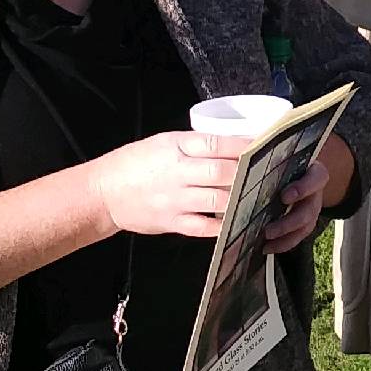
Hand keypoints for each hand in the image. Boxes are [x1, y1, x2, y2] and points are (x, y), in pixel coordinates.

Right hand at [86, 131, 246, 239]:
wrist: (102, 193)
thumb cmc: (133, 164)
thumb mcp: (161, 143)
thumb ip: (193, 146)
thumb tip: (231, 145)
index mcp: (174, 148)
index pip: (215, 144)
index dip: (242, 145)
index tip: (262, 145)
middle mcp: (177, 173)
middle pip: (221, 173)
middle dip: (247, 173)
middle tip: (268, 172)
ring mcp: (175, 200)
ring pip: (218, 200)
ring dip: (240, 198)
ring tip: (260, 196)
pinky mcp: (172, 222)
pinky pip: (204, 226)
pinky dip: (223, 224)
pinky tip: (239, 220)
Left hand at [262, 135, 354, 252]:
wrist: (292, 169)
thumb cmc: (281, 161)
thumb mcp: (276, 155)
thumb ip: (263, 155)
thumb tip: (238, 157)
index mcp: (311, 171)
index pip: (316, 178)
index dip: (304, 188)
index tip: (285, 195)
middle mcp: (314, 192)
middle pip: (310, 209)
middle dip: (290, 221)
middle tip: (269, 228)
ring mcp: (310, 208)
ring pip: (305, 227)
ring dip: (286, 237)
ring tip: (266, 241)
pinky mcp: (303, 223)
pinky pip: (297, 237)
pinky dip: (282, 244)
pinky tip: (266, 248)